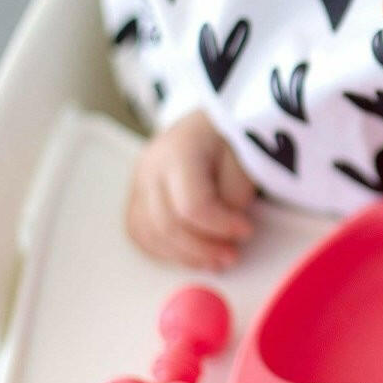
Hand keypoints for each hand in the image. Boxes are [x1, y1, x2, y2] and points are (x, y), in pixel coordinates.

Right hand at [125, 109, 256, 269]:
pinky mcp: (136, 197)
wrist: (207, 122)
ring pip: (149, 234)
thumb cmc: (229, 137)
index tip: (246, 230)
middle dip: (202, 248)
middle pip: (167, 224)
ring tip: (216, 260)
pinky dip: (165, 251)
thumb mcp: (245, 155)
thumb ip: (235, 194)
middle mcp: (150, 167)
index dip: (220, 226)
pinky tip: (191, 255)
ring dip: (184, 255)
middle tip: (232, 256)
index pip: (192, 205)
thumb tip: (225, 232)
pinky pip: (140, 233)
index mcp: (179, 151)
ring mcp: (138, 182)